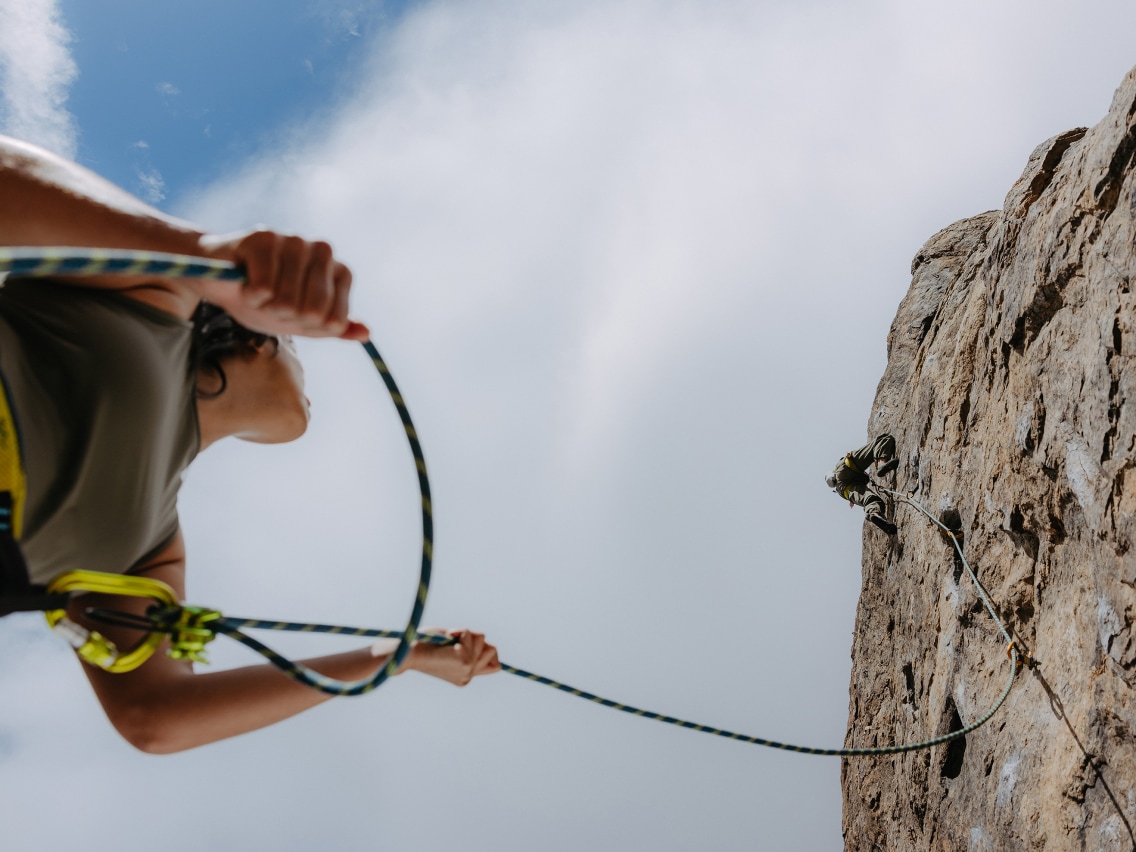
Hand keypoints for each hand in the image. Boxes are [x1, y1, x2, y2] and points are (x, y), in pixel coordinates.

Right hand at [195, 230, 369, 340]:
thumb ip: (334, 327)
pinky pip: (263, 288)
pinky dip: (249, 296)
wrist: (219, 282)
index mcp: (340, 272)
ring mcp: (295, 240)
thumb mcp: (303, 323)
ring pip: (287, 302)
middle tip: (271, 302)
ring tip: (257, 290)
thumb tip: (366, 333)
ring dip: (264, 306)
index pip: (334, 321)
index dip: (308, 327)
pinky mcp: (264, 237)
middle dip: (286, 317)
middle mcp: (323, 251)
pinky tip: (244, 281)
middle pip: (313, 312)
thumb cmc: (265, 302)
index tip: (294, 314)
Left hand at [398, 629, 500, 685]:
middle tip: (454, 639)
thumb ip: (468, 647)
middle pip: (492, 649)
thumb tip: (483, 638)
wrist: (409, 654)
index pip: (494, 666)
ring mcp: (468, 669)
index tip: (469, 642)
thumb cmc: (425, 646)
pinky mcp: (464, 660)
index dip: (488, 651)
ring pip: (481, 638)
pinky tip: (444, 639)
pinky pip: (469, 633)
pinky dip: (457, 631)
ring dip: (465, 633)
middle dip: (476, 638)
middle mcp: (468, 675)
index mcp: (465, 677)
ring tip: (447, 640)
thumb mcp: (450, 649)